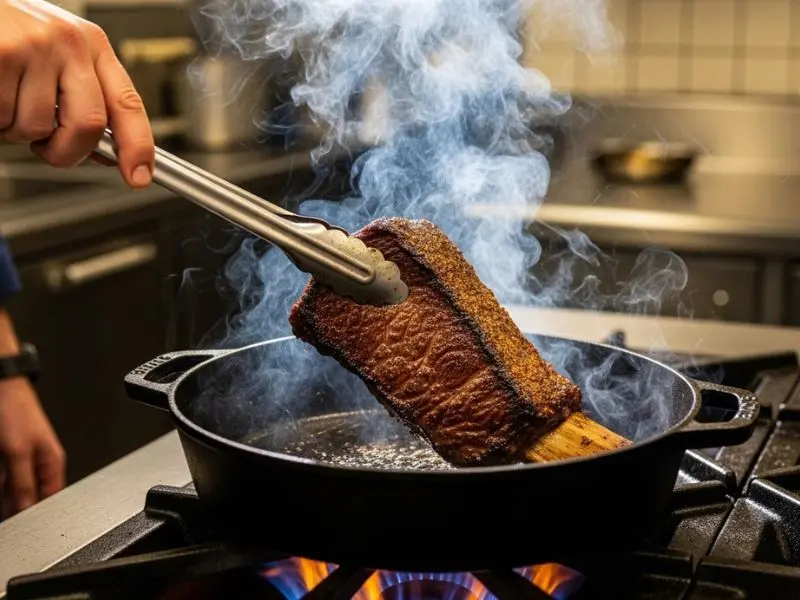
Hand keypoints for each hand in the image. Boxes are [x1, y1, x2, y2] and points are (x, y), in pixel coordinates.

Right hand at [0, 0, 153, 187]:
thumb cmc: (12, 34)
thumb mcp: (60, 58)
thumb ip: (86, 100)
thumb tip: (107, 153)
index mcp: (93, 45)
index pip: (128, 104)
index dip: (138, 146)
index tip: (139, 176)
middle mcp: (70, 43)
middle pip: (89, 124)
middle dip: (66, 152)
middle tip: (47, 148)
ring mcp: (35, 47)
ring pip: (37, 127)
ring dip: (18, 130)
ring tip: (10, 99)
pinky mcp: (1, 55)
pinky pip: (3, 117)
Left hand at [0, 377, 64, 517]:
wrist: (0, 387)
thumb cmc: (15, 411)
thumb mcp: (18, 453)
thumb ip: (23, 484)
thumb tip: (26, 510)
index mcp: (52, 463)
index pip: (49, 500)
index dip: (36, 518)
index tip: (22, 530)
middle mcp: (39, 463)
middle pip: (29, 496)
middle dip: (17, 508)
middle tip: (8, 520)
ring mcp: (21, 460)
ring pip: (13, 489)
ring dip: (5, 496)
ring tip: (4, 506)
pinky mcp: (6, 456)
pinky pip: (3, 479)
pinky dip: (1, 485)